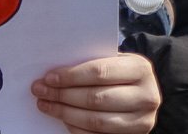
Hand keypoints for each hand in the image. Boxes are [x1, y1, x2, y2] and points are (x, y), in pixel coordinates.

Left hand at [31, 53, 159, 132]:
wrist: (143, 94)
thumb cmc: (120, 73)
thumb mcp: (114, 61)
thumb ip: (91, 63)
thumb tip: (53, 74)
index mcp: (140, 69)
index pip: (99, 72)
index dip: (71, 76)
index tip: (49, 78)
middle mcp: (147, 96)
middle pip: (96, 98)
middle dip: (63, 95)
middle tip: (40, 91)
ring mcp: (142, 122)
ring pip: (96, 121)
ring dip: (65, 113)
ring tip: (46, 105)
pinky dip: (76, 129)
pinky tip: (63, 119)